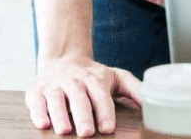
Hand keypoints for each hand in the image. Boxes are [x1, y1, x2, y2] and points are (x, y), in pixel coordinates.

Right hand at [25, 54, 141, 135]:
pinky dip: (38, 112)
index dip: (105, 112)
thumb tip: (154, 101)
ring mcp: (54, 85)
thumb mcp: (116, 77)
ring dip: (60, 115)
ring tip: (64, 130)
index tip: (108, 128)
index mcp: (95, 78)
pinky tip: (42, 124)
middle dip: (83, 116)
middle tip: (87, 133)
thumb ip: (135, 89)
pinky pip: (36, 101)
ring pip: (56, 99)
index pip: (101, 96)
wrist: (63, 59)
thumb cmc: (93, 74)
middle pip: (79, 98)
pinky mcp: (36, 90)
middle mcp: (74, 80)